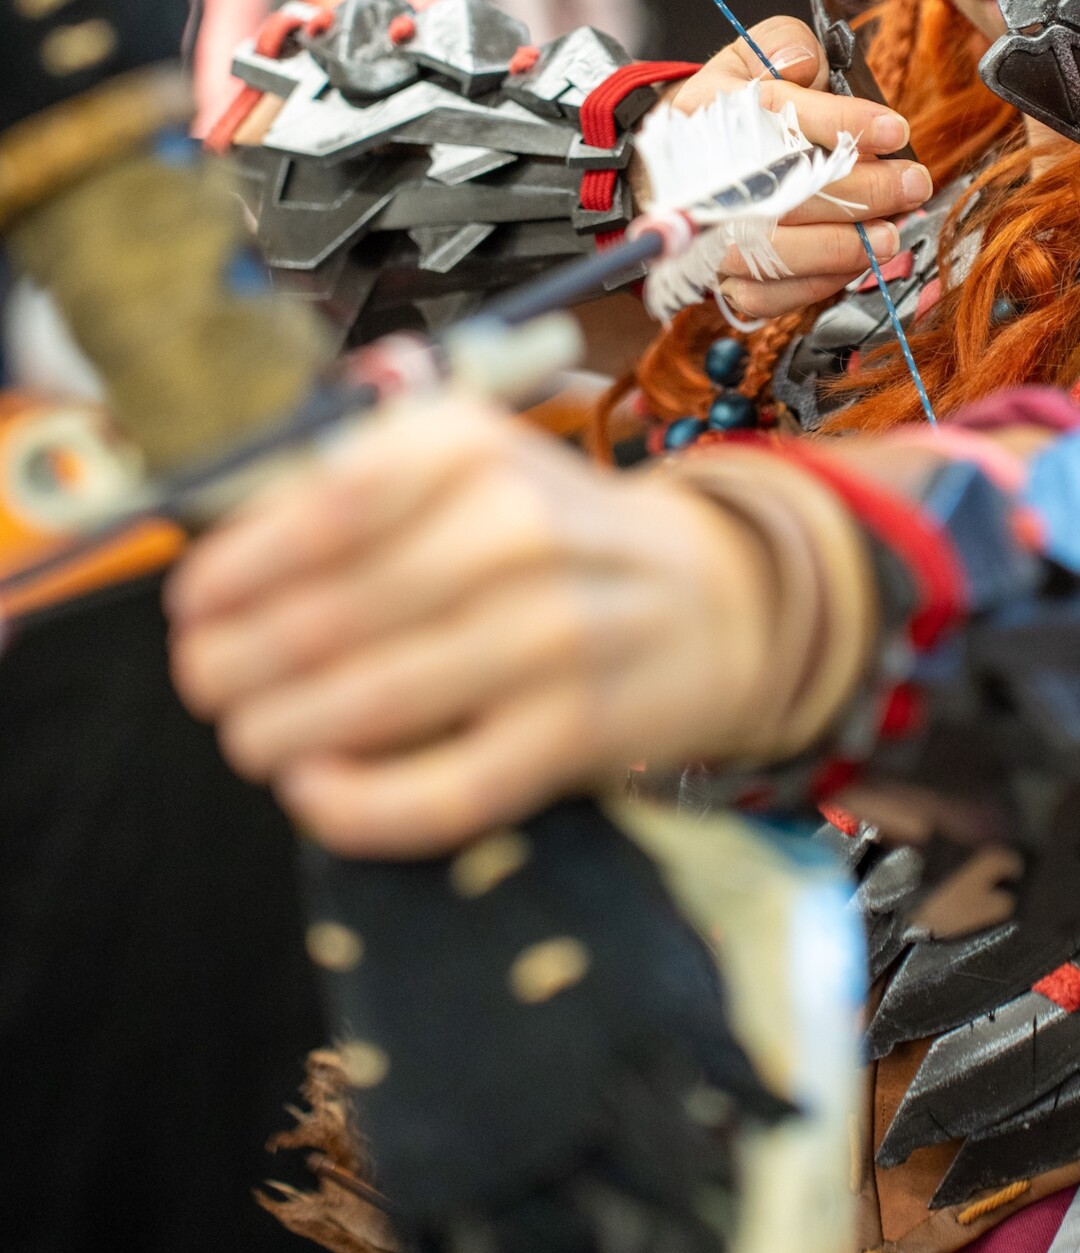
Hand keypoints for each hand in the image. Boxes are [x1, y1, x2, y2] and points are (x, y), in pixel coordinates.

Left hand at [166, 392, 775, 855]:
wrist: (712, 596)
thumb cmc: (553, 534)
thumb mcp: (468, 466)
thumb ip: (352, 496)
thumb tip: (222, 575)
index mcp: (474, 449)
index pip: (323, 508)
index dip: (236, 570)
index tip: (194, 607)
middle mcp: (519, 530)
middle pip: (332, 615)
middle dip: (239, 664)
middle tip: (209, 684)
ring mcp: (557, 634)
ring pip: (375, 703)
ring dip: (279, 733)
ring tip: (252, 738)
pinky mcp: (581, 731)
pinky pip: (446, 789)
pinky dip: (359, 804)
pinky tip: (315, 792)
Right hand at [662, 17, 931, 319]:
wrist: (677, 168)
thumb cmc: (731, 110)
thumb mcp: (750, 57)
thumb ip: (782, 45)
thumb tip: (803, 63)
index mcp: (707, 110)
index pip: (776, 113)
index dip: (842, 123)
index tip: (894, 130)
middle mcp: (699, 176)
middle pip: (783, 189)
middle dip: (861, 189)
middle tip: (912, 183)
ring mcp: (705, 234)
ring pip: (774, 252)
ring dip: (843, 246)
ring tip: (893, 233)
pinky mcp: (717, 278)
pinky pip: (768, 295)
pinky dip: (817, 283)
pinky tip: (857, 262)